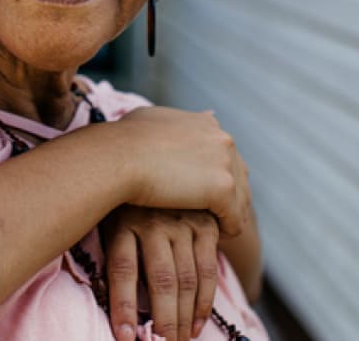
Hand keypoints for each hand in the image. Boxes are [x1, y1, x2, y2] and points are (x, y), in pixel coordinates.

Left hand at [101, 206, 219, 340]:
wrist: (146, 163)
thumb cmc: (120, 204)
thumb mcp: (104, 220)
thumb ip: (111, 253)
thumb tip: (111, 301)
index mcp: (122, 222)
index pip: (123, 271)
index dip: (124, 307)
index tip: (127, 338)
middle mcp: (153, 223)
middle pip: (161, 281)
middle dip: (163, 322)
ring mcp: (182, 223)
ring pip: (187, 280)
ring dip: (184, 319)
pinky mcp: (205, 225)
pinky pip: (208, 270)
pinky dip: (204, 303)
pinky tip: (195, 325)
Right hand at [114, 107, 250, 236]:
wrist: (118, 157)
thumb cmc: (122, 141)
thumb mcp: (147, 120)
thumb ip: (168, 124)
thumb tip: (173, 122)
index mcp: (206, 123)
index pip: (223, 153)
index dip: (211, 174)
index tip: (197, 191)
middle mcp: (221, 138)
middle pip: (238, 175)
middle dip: (225, 196)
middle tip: (210, 215)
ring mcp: (225, 162)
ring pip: (240, 199)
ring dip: (228, 215)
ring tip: (213, 231)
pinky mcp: (223, 188)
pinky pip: (235, 219)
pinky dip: (227, 230)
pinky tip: (214, 238)